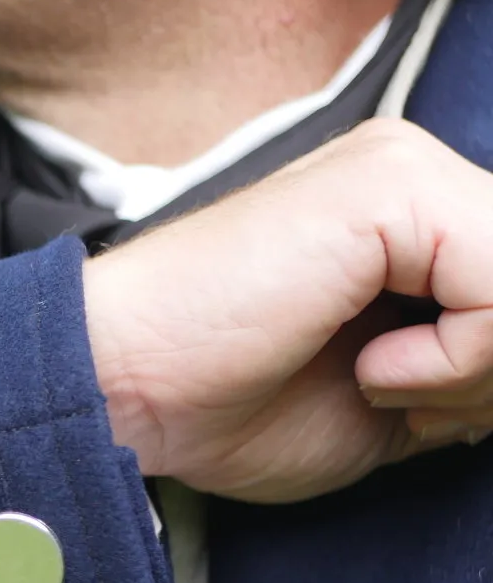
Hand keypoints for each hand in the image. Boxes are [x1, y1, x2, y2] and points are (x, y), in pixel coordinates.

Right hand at [81, 118, 492, 503]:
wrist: (127, 388)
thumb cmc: (229, 405)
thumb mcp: (393, 400)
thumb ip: (471, 369)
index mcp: (408, 223)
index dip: (488, 370)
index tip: (417, 410)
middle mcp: (412, 179)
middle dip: (491, 373)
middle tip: (403, 399)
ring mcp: (401, 172)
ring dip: (476, 371)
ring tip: (378, 382)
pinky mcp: (389, 186)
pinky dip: (457, 358)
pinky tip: (368, 369)